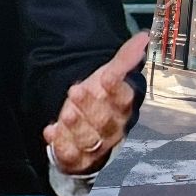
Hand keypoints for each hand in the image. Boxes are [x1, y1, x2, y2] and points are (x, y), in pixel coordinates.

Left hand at [43, 31, 147, 174]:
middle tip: (75, 90)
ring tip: (66, 114)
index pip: (124, 99)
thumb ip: (125, 58)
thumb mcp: (108, 76)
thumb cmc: (99, 99)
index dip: (115, 88)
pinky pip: (70, 155)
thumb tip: (144, 37)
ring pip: (89, 140)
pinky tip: (52, 131)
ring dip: (77, 128)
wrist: (82, 126)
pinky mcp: (78, 159)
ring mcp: (96, 146)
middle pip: (106, 121)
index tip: (106, 76)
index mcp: (122, 108)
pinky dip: (61, 144)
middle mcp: (113, 129)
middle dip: (90, 106)